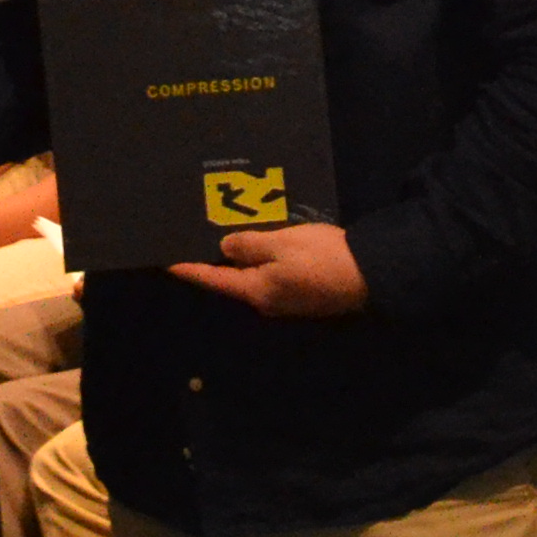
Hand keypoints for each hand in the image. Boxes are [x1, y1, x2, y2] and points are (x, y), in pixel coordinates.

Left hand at [168, 220, 369, 318]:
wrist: (370, 275)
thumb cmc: (322, 258)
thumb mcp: (282, 243)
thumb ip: (249, 245)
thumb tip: (224, 247)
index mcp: (256, 290)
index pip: (213, 279)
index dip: (189, 269)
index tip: (166, 262)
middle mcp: (266, 301)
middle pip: (232, 280)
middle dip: (214, 261)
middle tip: (195, 239)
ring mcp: (285, 300)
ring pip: (252, 277)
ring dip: (239, 259)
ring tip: (223, 235)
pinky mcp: (301, 293)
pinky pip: (271, 275)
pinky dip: (260, 261)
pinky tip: (259, 244)